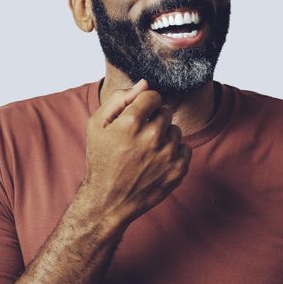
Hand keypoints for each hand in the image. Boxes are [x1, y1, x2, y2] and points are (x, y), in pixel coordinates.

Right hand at [81, 79, 191, 224]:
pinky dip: (174, 153)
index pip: (153, 96)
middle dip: (154, 120)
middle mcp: (152, 137)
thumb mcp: (97, 125)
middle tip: (139, 137)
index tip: (138, 116)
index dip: (144, 105)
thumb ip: (120, 99)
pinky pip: (185, 148)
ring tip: (146, 152)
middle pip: (166, 112)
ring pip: (175, 130)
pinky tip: (157, 162)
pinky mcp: (178, 169)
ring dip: (164, 137)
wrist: (109, 200)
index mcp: (131, 123)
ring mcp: (167, 155)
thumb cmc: (101, 159)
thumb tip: (145, 83)